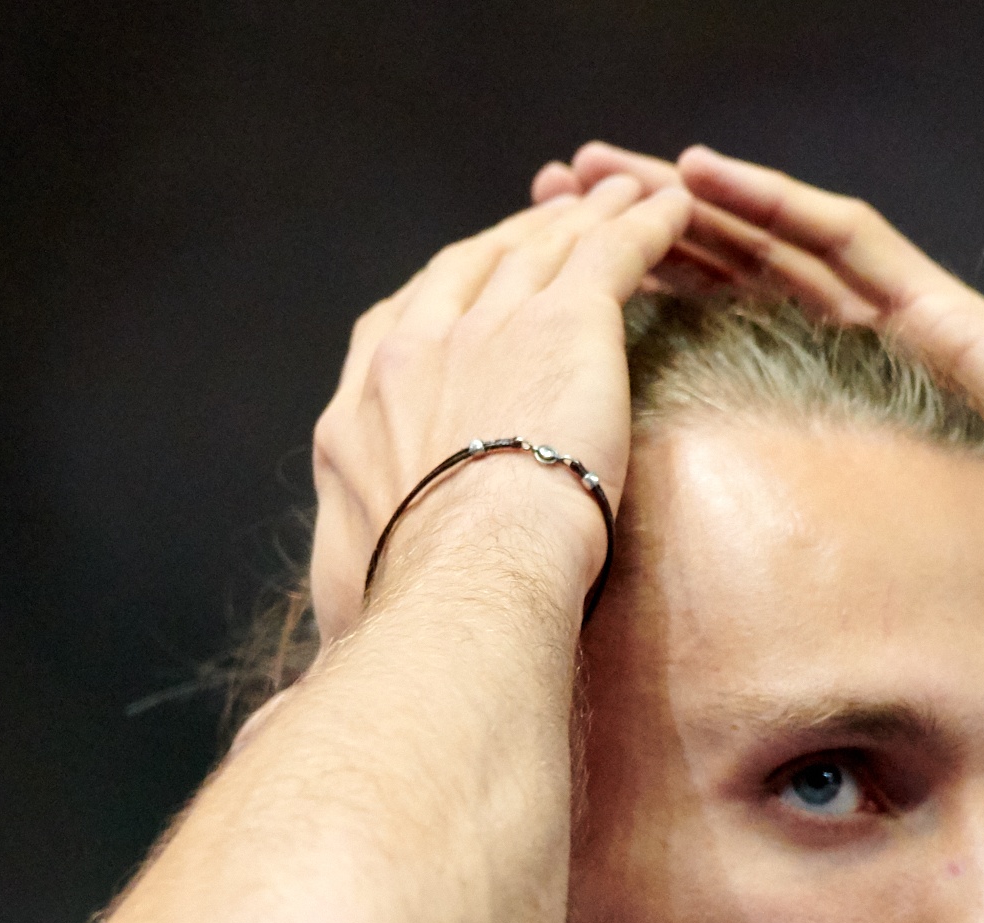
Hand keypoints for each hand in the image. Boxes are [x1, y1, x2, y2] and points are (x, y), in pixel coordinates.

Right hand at [308, 175, 693, 644]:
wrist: (462, 590)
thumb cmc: (409, 620)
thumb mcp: (348, 603)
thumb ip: (347, 594)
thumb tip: (312, 667)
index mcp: (356, 415)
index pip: (398, 328)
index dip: (440, 298)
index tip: (464, 289)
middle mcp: (412, 352)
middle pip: (470, 269)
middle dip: (513, 238)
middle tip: (551, 219)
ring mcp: (484, 329)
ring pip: (542, 250)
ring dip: (585, 216)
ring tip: (621, 193)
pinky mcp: (564, 324)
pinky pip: (609, 254)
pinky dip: (642, 224)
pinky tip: (672, 208)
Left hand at [535, 142, 983, 699]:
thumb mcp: (903, 611)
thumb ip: (833, 619)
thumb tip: (766, 713)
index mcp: (857, 422)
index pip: (733, 348)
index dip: (645, 311)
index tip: (557, 300)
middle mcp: (877, 362)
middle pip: (735, 278)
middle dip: (636, 235)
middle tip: (542, 199)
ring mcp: (915, 331)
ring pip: (774, 242)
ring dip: (680, 200)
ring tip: (591, 166)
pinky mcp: (949, 320)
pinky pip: (848, 243)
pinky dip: (773, 203)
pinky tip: (700, 172)